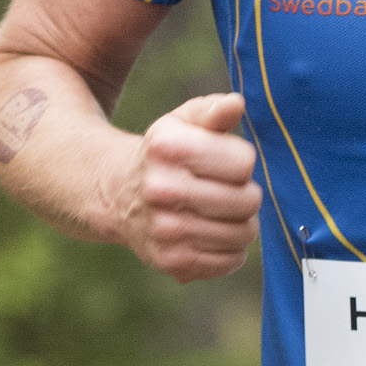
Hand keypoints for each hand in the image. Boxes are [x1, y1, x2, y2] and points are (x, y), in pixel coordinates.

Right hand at [113, 92, 261, 282]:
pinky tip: (211, 233)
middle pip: (247, 201)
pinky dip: (231, 249)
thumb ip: (212, 111)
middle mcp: (161, 190)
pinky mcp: (170, 261)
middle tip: (228, 190)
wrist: (117, 194)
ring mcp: (164, 229)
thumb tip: (236, 104)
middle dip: (247, 194)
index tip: (224, 162)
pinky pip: (231, 261)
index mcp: (168, 149)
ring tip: (221, 211)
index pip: (243, 163)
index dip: (241, 162)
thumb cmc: (164, 153)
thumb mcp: (182, 122)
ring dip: (242, 223)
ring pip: (243, 233)